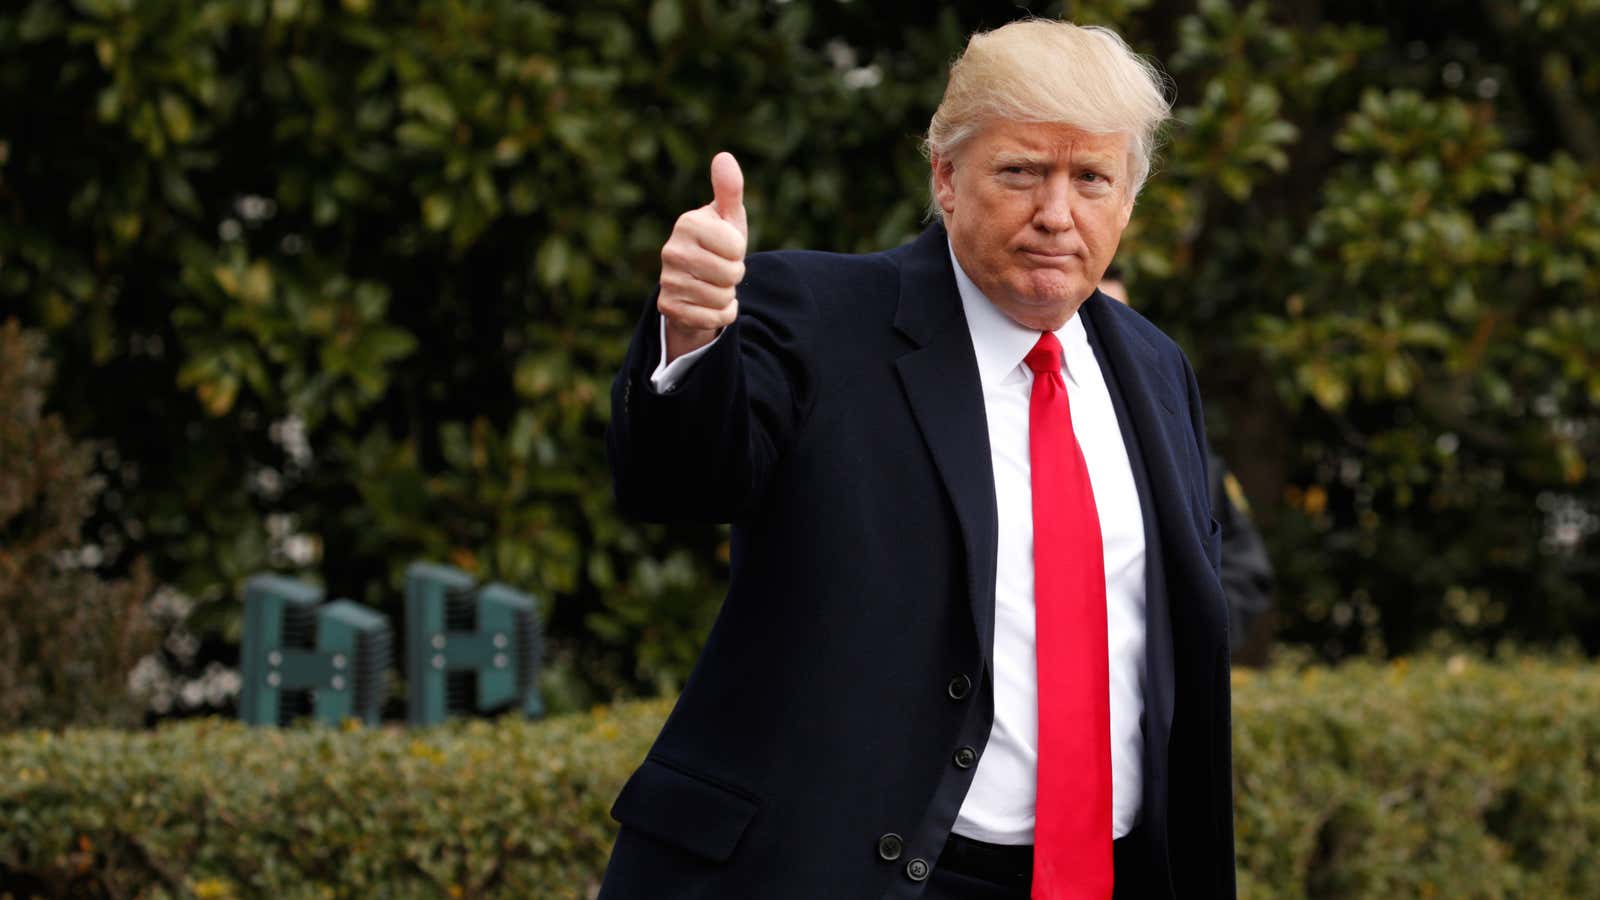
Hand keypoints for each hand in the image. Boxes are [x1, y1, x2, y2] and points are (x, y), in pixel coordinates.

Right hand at [658, 152, 746, 361]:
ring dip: (726, 295)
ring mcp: (666, 280)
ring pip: (721, 298)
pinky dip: (719, 315)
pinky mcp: (667, 307)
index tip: (726, 249)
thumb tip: (723, 156)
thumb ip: (729, 189)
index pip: (736, 248)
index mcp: (687, 223)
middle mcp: (671, 250)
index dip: (739, 252)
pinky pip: (711, 318)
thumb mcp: (728, 217)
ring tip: (713, 284)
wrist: (697, 282)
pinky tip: (708, 304)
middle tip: (721, 269)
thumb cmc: (718, 243)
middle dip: (734, 276)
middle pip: (730, 274)